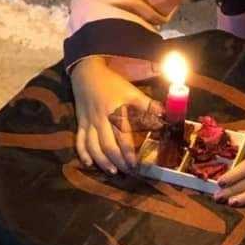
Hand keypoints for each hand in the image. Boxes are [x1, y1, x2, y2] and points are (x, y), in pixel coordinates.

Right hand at [70, 57, 156, 174]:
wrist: (87, 73)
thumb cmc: (112, 83)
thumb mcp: (131, 91)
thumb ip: (147, 105)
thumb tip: (165, 115)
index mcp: (114, 112)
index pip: (123, 136)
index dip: (130, 152)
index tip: (137, 164)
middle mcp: (100, 120)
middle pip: (108, 146)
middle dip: (118, 161)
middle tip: (128, 171)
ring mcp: (88, 122)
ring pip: (93, 146)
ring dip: (102, 161)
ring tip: (112, 171)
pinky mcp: (80, 123)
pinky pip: (79, 141)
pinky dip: (83, 153)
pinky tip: (89, 163)